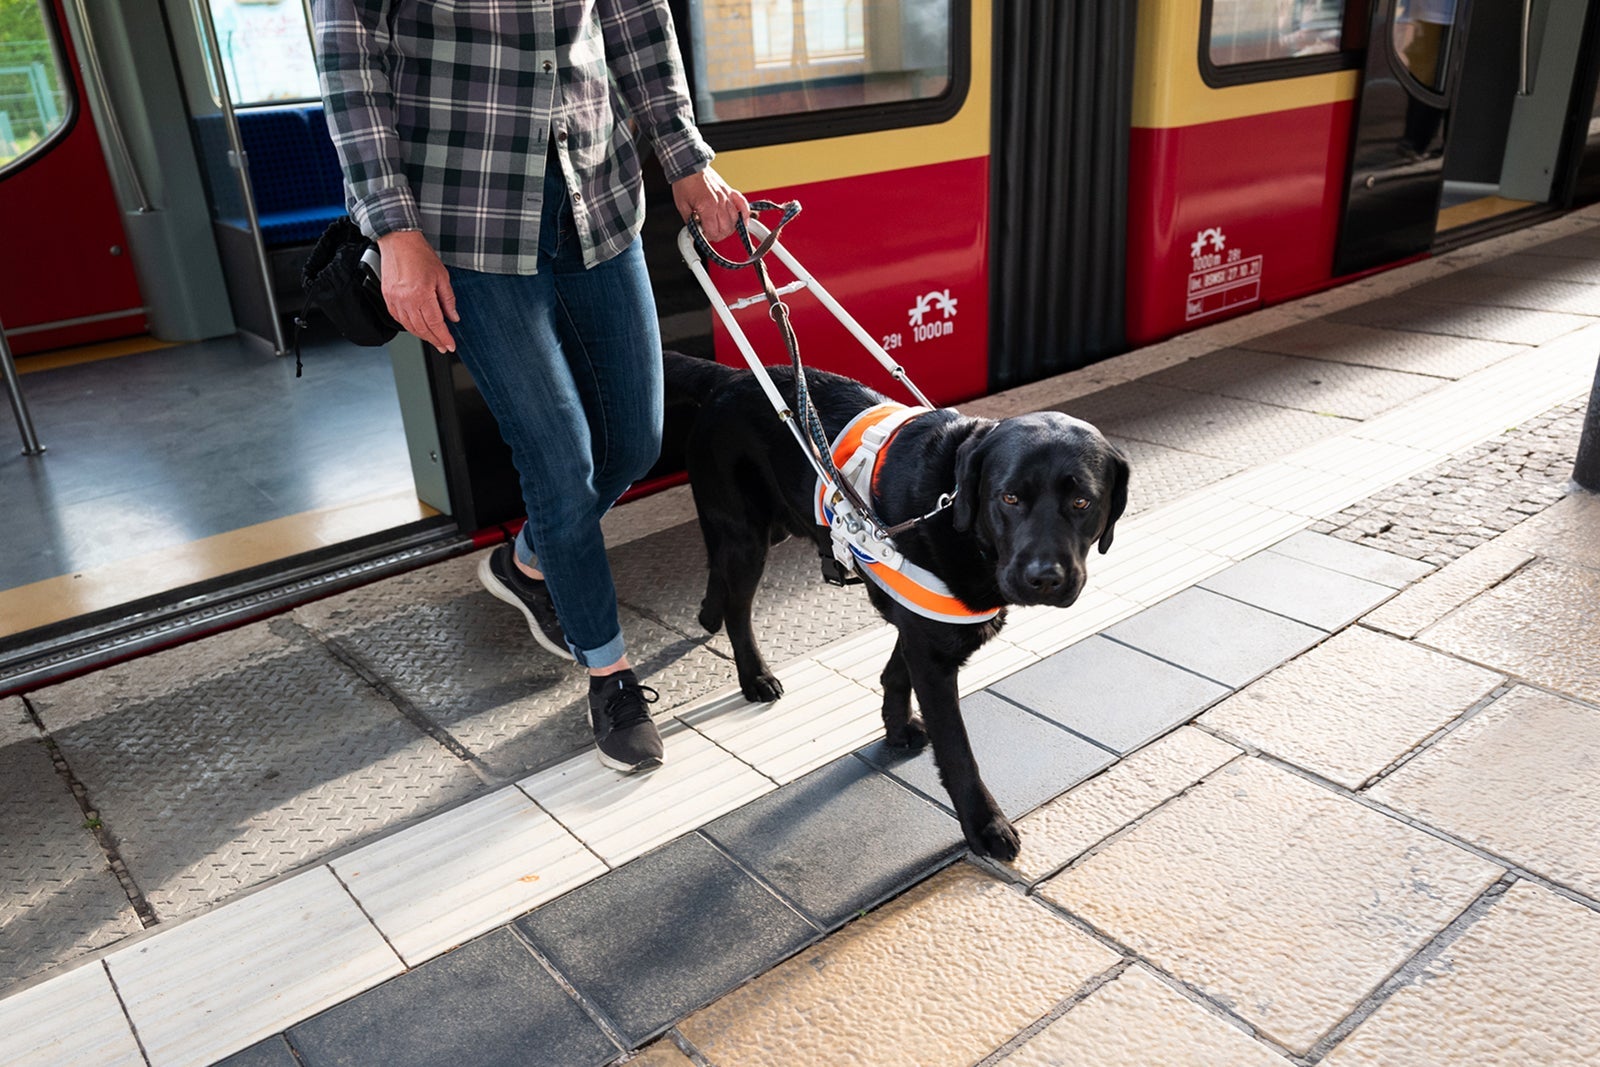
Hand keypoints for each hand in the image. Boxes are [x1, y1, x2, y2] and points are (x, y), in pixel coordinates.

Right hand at [375, 230, 458, 351]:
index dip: (443, 337)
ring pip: (409, 327)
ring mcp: (394, 300)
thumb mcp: (442, 276)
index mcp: (421, 294)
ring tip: (432, 339)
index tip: (450, 345)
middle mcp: (405, 300)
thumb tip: (453, 317)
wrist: (398, 241)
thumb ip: (448, 300)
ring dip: (422, 335)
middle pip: (422, 329)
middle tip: (443, 346)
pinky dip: (409, 326)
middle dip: (434, 340)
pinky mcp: (387, 298)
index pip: (435, 324)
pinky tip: (416, 328)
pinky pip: (398, 319)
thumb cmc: (419, 254)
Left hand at [672, 166, 748, 242]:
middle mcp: (719, 202)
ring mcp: (726, 197)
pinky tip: (743, 222)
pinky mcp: (730, 191)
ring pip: (735, 220)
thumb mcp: (682, 206)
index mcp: (707, 207)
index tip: (703, 235)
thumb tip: (695, 232)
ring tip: (720, 228)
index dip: (708, 236)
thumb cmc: (685, 183)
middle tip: (711, 233)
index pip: (713, 231)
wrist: (689, 166)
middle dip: (718, 235)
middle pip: (726, 228)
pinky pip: (743, 205)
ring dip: (729, 228)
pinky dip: (745, 214)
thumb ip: (690, 222)